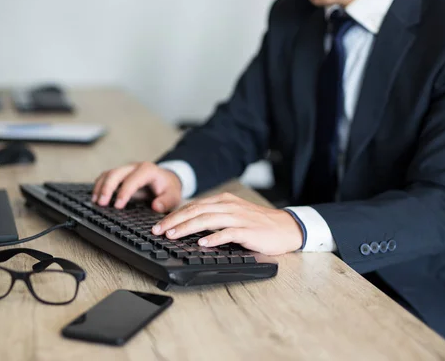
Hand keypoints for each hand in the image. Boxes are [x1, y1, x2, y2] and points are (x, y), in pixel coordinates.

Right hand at [91, 162, 181, 212]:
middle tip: (101, 203)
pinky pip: (106, 176)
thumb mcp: (173, 196)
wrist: (167, 180)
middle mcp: (135, 167)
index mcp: (148, 170)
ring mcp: (126, 169)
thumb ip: (166, 201)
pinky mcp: (120, 175)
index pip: (133, 179)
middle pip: (116, 173)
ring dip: (100, 186)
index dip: (124, 192)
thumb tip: (156, 206)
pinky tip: (95, 197)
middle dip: (107, 188)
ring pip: (108, 174)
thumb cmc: (168, 188)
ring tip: (95, 201)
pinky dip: (99, 185)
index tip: (118, 206)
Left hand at [152, 193, 302, 255]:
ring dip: (187, 228)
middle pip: (196, 210)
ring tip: (172, 236)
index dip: (175, 215)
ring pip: (207, 219)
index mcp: (224, 201)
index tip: (159, 225)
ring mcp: (239, 217)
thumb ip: (215, 217)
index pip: (194, 206)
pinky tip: (202, 243)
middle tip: (158, 231)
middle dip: (174, 220)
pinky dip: (213, 238)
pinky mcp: (248, 230)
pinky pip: (228, 232)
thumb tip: (189, 225)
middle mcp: (229, 206)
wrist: (286, 228)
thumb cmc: (258, 224)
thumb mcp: (234, 215)